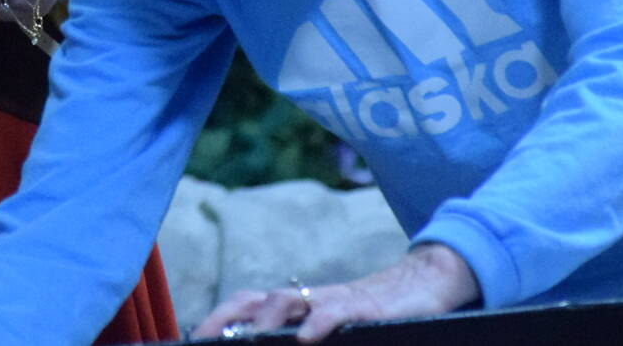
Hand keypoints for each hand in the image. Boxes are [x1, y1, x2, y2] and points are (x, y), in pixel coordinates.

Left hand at [190, 244, 479, 341]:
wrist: (426, 284)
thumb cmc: (376, 312)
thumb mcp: (336, 324)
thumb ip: (306, 331)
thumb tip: (277, 342)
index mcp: (302, 304)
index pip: (250, 303)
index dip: (221, 317)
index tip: (197, 337)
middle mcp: (312, 298)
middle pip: (258, 298)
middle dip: (228, 317)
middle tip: (205, 338)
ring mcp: (337, 300)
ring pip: (291, 299)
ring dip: (266, 318)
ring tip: (250, 337)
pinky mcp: (366, 308)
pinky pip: (337, 311)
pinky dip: (319, 323)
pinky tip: (306, 338)